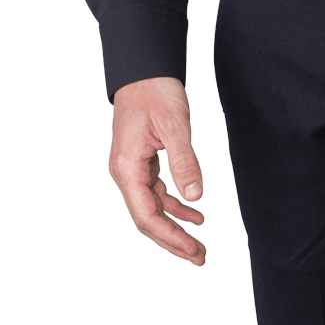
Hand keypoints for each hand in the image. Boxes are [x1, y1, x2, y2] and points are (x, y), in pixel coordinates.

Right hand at [109, 76, 206, 265]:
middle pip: (147, 218)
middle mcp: (125, 172)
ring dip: (175, 226)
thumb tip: (195, 196)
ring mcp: (132, 167)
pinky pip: (157, 191)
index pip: (146, 216)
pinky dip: (175, 204)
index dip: (169, 237)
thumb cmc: (155, 90)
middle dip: (172, 241)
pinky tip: (194, 212)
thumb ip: (184, 162)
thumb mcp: (174, 125)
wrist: (144, 67)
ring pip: (152, 208)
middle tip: (199, 257)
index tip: (192, 250)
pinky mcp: (142, 160)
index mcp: (127, 168)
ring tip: (198, 244)